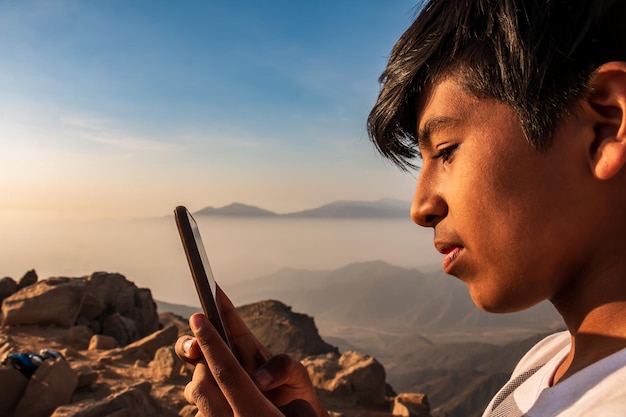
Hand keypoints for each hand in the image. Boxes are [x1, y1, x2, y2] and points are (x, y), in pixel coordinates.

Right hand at [175, 286, 328, 416]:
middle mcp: (228, 362)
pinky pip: (201, 403)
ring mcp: (220, 385)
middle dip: (189, 343)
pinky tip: (211, 408)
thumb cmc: (296, 392)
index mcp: (246, 346)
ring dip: (197, 379)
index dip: (217, 301)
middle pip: (195, 346)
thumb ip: (284, 368)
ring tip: (206, 382)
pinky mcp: (216, 406)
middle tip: (195, 348)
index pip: (227, 318)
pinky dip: (204, 403)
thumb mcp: (297, 375)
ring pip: (195, 379)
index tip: (210, 286)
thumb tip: (260, 379)